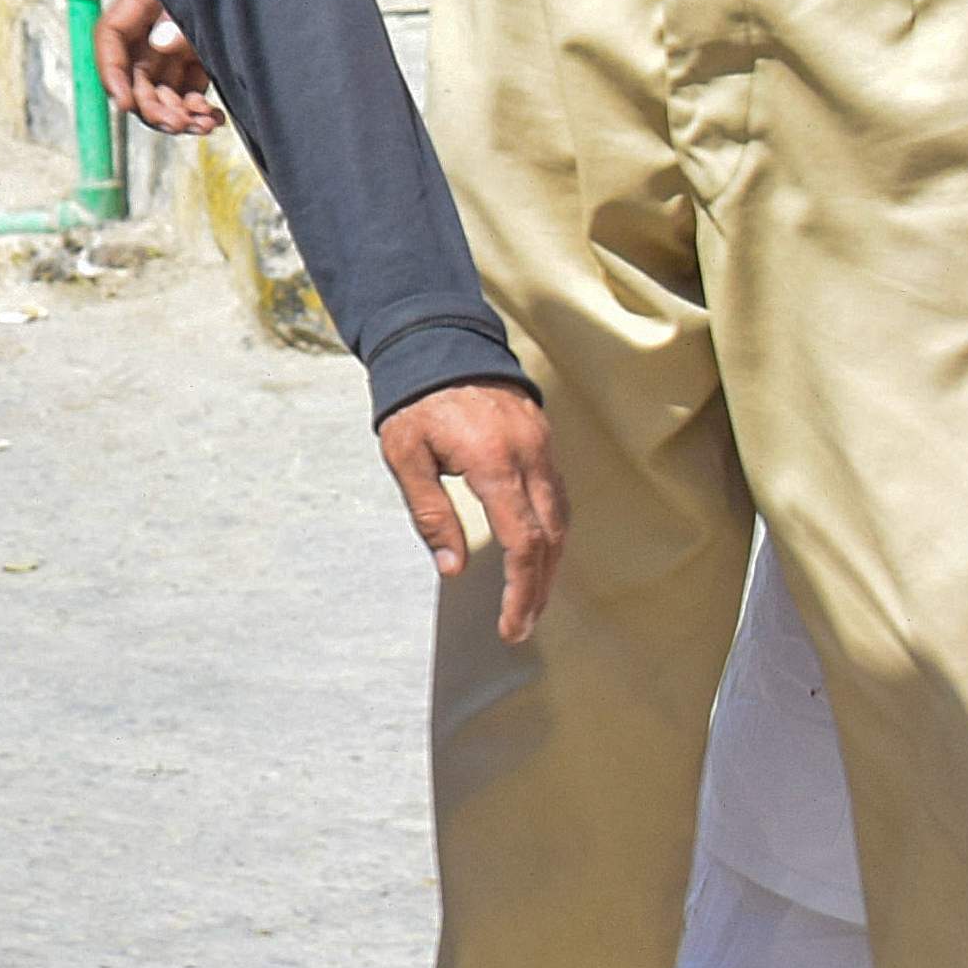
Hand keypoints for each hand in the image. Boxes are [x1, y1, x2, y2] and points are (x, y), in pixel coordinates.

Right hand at [95, 0, 225, 135]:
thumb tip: (163, 44)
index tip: (125, 102)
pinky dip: (199, 112)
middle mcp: (151, 32)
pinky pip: (190, 95)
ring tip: (202, 123)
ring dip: (178, 116)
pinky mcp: (198, 63)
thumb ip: (176, 16)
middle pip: (136, 78)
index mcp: (138, 4)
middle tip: (174, 122)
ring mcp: (174, 50)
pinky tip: (213, 118)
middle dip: (153, 107)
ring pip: (163, 94)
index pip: (110, 39)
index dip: (112, 75)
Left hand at [380, 383, 564, 643]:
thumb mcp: (405, 456)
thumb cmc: (414, 401)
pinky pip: (558, 496)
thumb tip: (453, 569)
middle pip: (550, 538)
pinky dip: (552, 531)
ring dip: (549, 564)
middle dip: (538, 588)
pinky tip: (538, 554)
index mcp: (493, 463)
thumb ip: (430, 513)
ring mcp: (543, 448)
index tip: (509, 624)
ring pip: (561, 519)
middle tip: (520, 625)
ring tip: (529, 601)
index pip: (522, 542)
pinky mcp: (544, 442)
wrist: (438, 342)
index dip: (521, 590)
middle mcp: (529, 457)